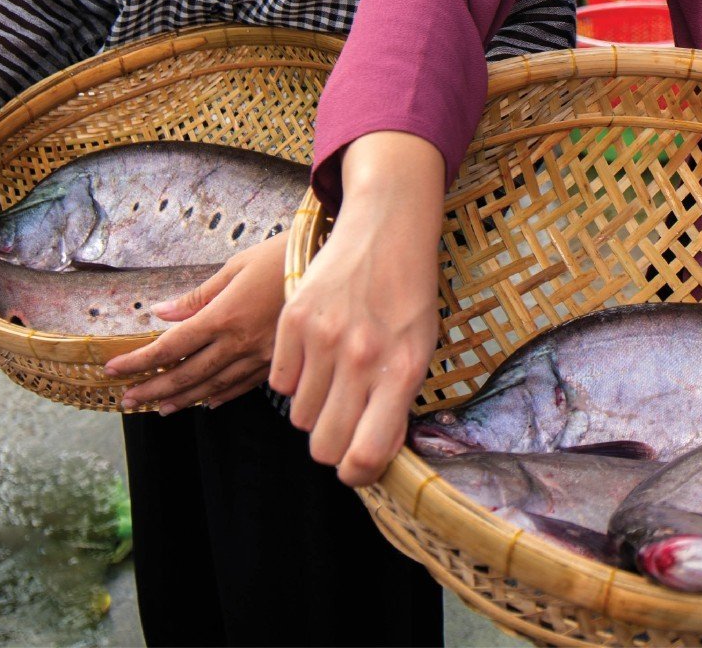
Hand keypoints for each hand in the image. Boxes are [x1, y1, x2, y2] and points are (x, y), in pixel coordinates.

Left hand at [107, 239, 288, 412]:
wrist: (328, 262)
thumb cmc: (280, 256)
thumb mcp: (235, 267)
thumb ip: (197, 296)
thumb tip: (160, 313)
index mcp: (223, 316)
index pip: (170, 347)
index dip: (139, 361)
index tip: (114, 369)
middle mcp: (239, 342)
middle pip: (186, 374)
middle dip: (152, 388)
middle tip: (127, 399)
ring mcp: (260, 356)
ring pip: (213, 386)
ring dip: (182, 399)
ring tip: (159, 408)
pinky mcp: (278, 361)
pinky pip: (243, 386)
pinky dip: (221, 396)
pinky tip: (207, 402)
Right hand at [270, 133, 444, 485]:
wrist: (387, 227)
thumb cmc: (410, 293)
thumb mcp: (421, 350)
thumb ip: (396, 404)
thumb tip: (368, 455)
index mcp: (402, 372)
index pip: (366, 455)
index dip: (357, 473)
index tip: (356, 465)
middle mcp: (362, 359)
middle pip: (325, 446)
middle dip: (333, 443)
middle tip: (344, 419)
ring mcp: (324, 338)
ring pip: (301, 416)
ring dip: (315, 406)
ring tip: (334, 373)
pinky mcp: (294, 319)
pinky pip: (280, 382)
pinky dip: (295, 377)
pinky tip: (316, 352)